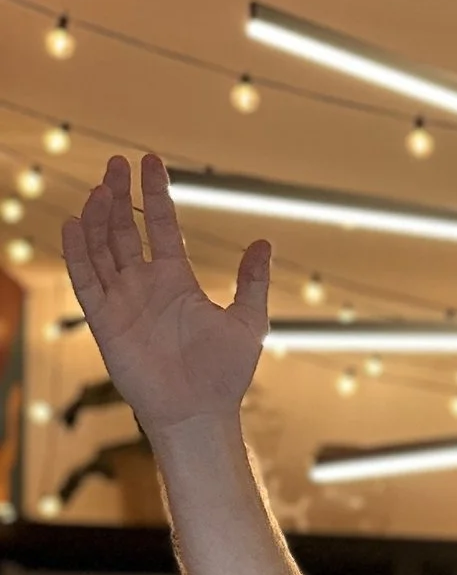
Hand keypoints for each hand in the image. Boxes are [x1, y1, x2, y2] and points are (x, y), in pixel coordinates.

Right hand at [59, 152, 269, 438]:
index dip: (154, 193)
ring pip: (102, 248)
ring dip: (98, 217)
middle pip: (123, 229)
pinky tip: (74, 222)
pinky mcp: (105, 321)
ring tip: (99, 185)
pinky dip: (78, 252)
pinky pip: (86, 280)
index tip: (150, 161)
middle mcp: (145, 284)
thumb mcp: (248, 321)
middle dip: (118, 195)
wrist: (199, 413)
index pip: (159, 225)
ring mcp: (123, 300)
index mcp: (176, 279)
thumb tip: (264, 242)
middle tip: (115, 161)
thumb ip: (252, 282)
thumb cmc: (224, 374)